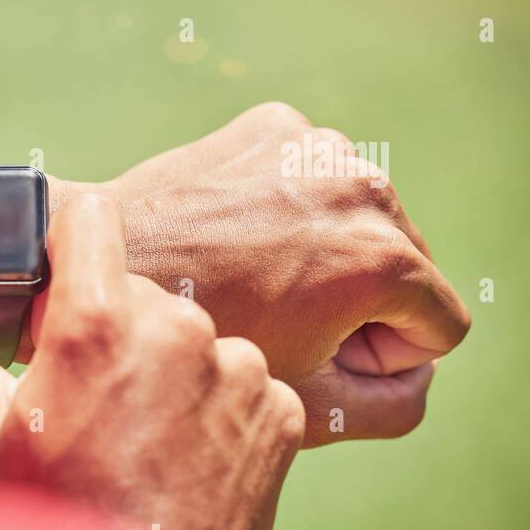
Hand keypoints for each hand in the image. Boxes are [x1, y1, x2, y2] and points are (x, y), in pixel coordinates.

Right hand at [0, 195, 304, 529]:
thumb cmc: (51, 518)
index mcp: (99, 320)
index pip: (89, 218)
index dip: (63, 252)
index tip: (51, 301)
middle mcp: (182, 328)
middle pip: (135, 289)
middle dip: (106, 330)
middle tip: (82, 404)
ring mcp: (242, 369)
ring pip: (190, 337)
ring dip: (164, 370)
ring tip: (135, 441)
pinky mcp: (283, 411)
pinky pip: (240, 380)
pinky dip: (214, 407)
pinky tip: (182, 458)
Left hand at [56, 102, 470, 445]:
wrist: (90, 268)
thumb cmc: (192, 349)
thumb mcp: (304, 404)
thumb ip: (395, 403)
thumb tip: (415, 365)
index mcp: (381, 259)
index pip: (439, 323)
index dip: (380, 355)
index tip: (313, 355)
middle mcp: (362, 186)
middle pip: (406, 264)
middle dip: (356, 301)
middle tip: (273, 320)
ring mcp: (317, 145)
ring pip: (362, 219)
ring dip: (325, 252)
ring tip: (249, 277)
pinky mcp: (274, 125)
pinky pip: (315, 180)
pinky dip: (289, 208)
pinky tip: (233, 235)